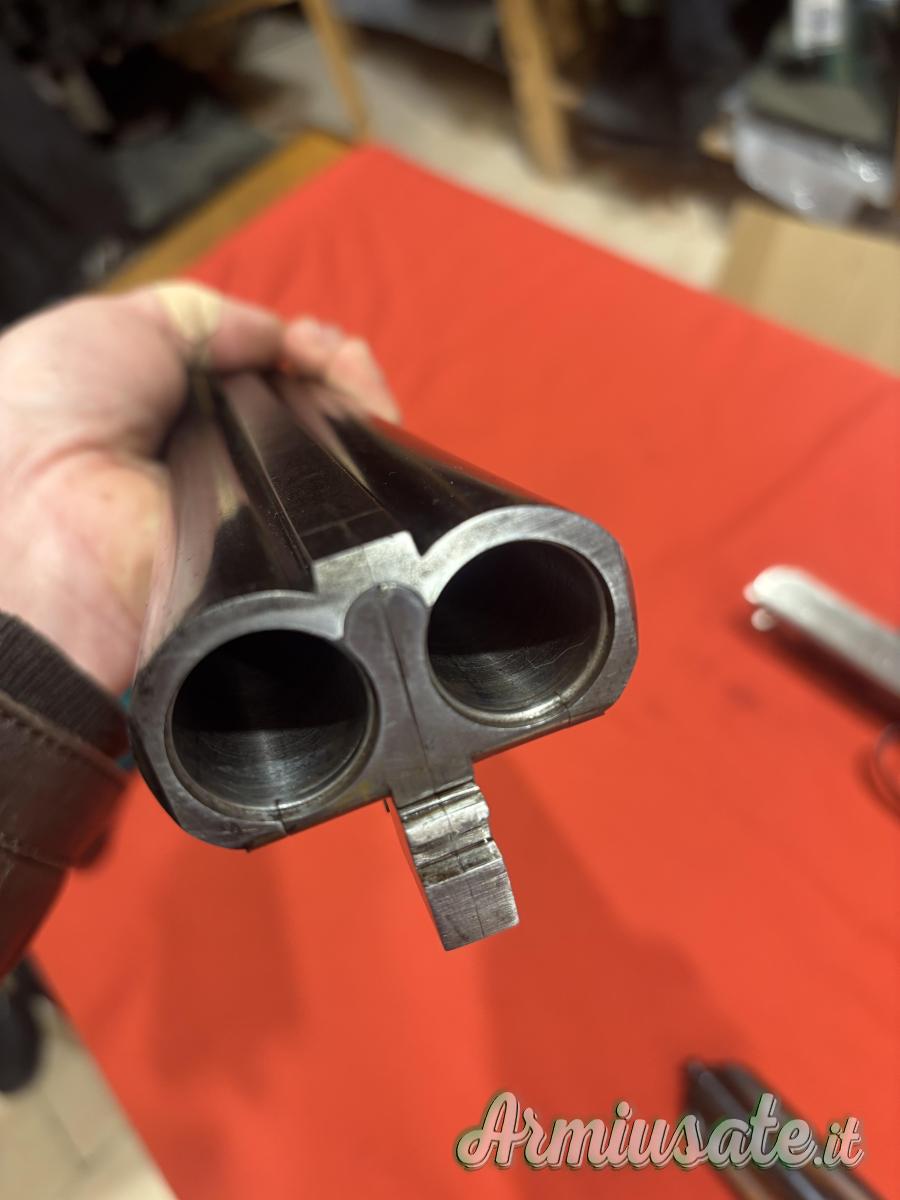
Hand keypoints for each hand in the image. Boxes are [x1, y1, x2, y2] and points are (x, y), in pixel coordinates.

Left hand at [0, 283, 397, 695]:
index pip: (264, 385)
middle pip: (310, 418)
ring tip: (346, 369)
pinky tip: (359, 411)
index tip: (304, 339)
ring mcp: (252, 513)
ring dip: (358, 402)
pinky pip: (345, 510)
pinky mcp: (277, 558)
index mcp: (177, 418)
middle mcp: (219, 468)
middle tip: (326, 352)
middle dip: (335, 373)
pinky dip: (369, 457)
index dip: (294, 354)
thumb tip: (278, 335)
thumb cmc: (41, 410)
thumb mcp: (119, 325)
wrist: (27, 508)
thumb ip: (205, 320)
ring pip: (338, 459)